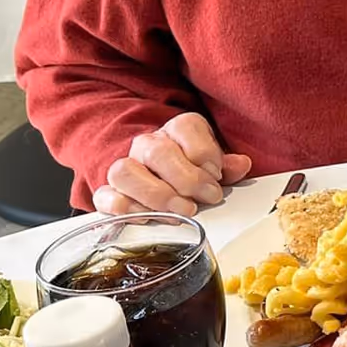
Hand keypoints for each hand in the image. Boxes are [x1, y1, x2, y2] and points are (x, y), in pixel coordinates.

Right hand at [94, 112, 253, 215]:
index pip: (185, 128)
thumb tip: (241, 165)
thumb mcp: (217, 166)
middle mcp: (148, 145)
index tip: (217, 175)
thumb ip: (229, 166)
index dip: (204, 153)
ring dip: (156, 195)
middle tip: (206, 198)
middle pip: (157, 152)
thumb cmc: (196, 172)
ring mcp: (126, 167)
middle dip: (186, 179)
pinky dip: (125, 208)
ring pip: (124, 172)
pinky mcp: (109, 192)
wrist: (164, 179)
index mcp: (178, 130)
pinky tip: (149, 218)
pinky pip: (104, 196)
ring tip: (182, 211)